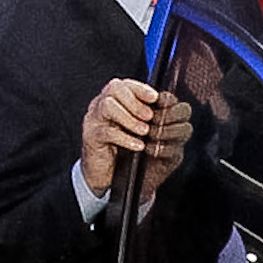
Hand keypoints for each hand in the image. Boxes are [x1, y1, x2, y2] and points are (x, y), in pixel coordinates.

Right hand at [78, 79, 184, 196]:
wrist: (109, 180)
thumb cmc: (129, 153)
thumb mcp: (147, 133)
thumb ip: (156, 116)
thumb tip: (171, 102)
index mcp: (115, 100)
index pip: (126, 83)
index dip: (141, 88)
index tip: (156, 98)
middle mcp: (102, 105)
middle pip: (115, 88)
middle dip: (137, 103)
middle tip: (150, 118)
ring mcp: (94, 120)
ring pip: (108, 105)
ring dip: (130, 118)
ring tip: (144, 132)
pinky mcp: (91, 137)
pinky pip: (106, 131)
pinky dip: (125, 138)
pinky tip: (138, 146)